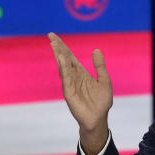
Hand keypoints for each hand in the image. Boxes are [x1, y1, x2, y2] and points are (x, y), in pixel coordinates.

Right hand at [48, 32, 112, 154]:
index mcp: (80, 73)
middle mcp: (73, 76)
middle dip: (58, 48)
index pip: (69, 57)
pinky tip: (62, 59)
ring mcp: (70, 84)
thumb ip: (99, 66)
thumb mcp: (104, 80)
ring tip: (54, 44)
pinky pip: (66, 77)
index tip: (53, 37)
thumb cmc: (101, 102)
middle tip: (51, 36)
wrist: (98, 119)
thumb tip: (96, 50)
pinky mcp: (69, 92)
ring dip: (59, 55)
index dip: (62, 47)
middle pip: (64, 59)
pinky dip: (64, 68)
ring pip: (63, 66)